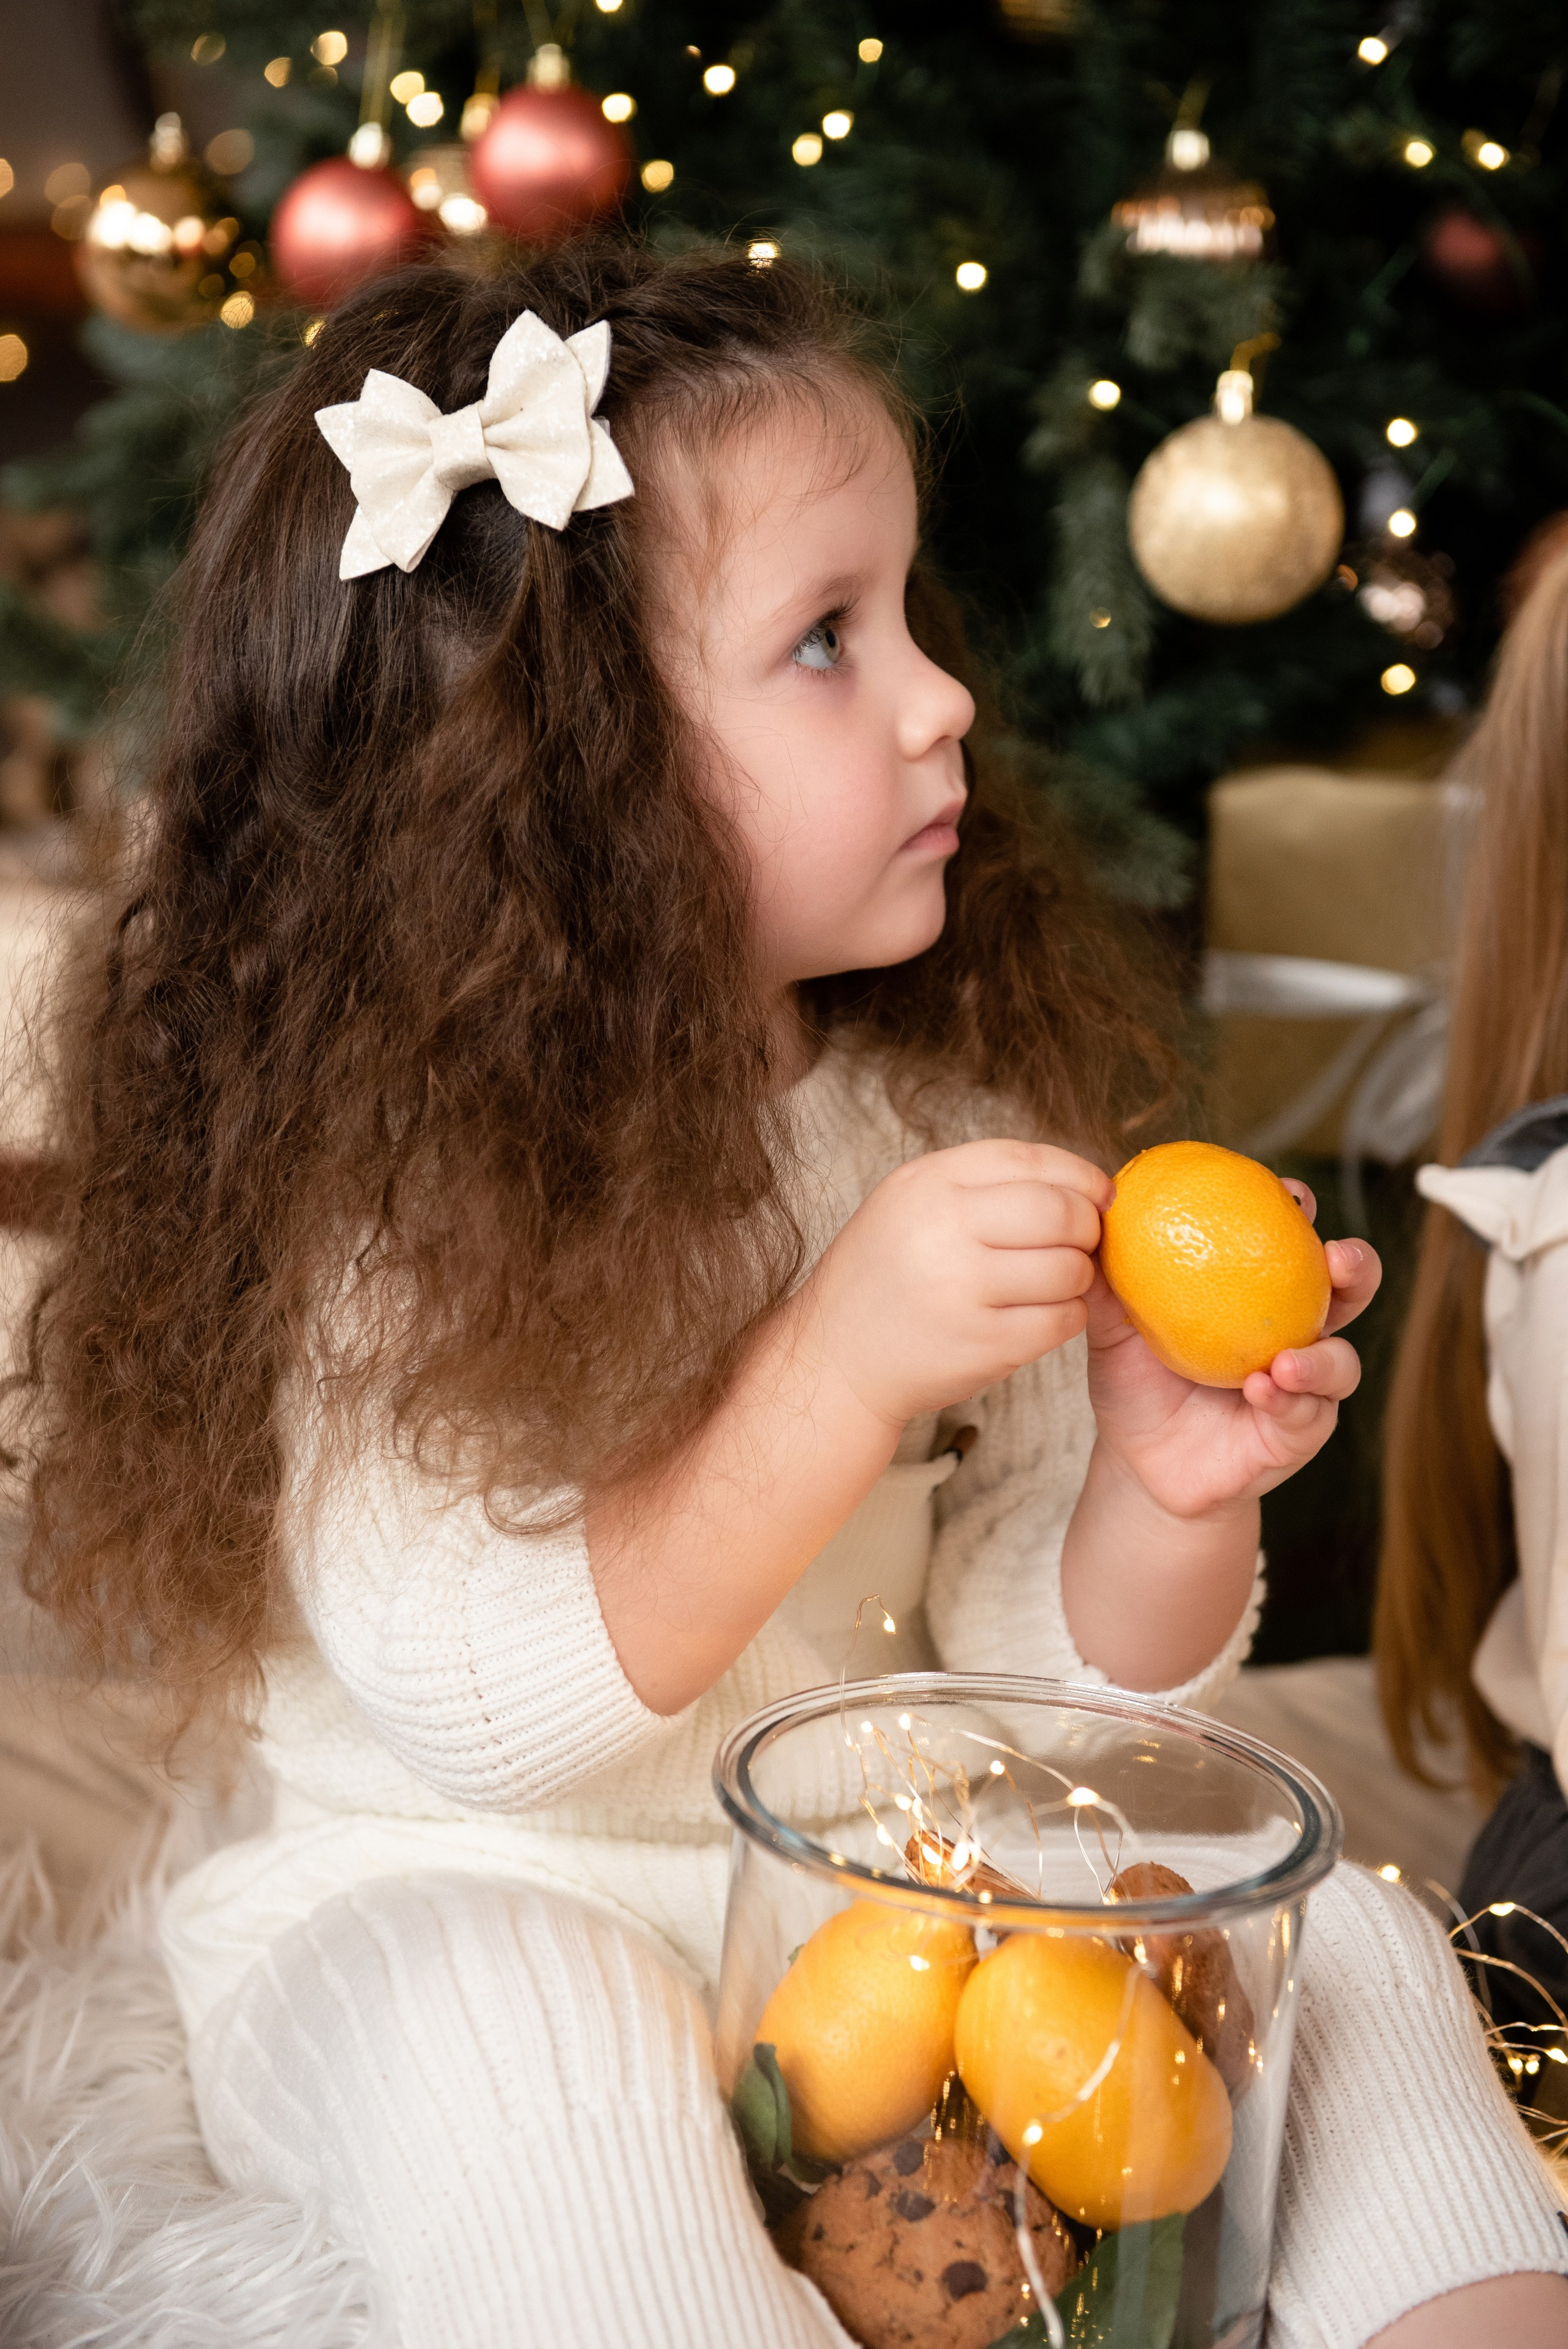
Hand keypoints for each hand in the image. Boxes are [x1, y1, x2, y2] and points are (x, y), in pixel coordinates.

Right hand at [806, 1139, 1111, 1427]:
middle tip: (1082, 1242)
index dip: (1079, 1175)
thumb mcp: (910, 1203)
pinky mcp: (981, 1344)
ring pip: (1068, 1270)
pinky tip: (1044, 1315)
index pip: (1028, 1160)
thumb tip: (1082, 1184)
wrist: (834, 1356)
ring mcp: (961, 1289)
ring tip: (1057, 1281)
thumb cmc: (885, 1275)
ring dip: (1078, 1276)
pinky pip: (1061, 1321)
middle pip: (1059, 1212)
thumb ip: (982, 1185)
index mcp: (926, 1183)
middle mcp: (941, 1229)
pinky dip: (1067, 1316)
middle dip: (1087, 1227)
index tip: (1099, 1194)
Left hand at [1086, 1178, 1381, 1520]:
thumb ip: (1111, 1280)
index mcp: (1258, 1294)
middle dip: (1357, 1268)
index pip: (1291, 1241)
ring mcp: (1302, 1386)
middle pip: (1347, 1291)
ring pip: (1340, 1363)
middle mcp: (1292, 1333)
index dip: (1300, 1211)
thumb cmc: (1134, 1381)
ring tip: (1286, 1359)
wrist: (1135, 1460)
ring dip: (1322, 1357)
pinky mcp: (1295, 1435)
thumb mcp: (1114, 1328)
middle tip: (1338, 1256)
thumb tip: (1094, 1218)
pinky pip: (1307, 1416)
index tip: (1288, 1194)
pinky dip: (1289, 1402)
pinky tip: (1264, 1391)